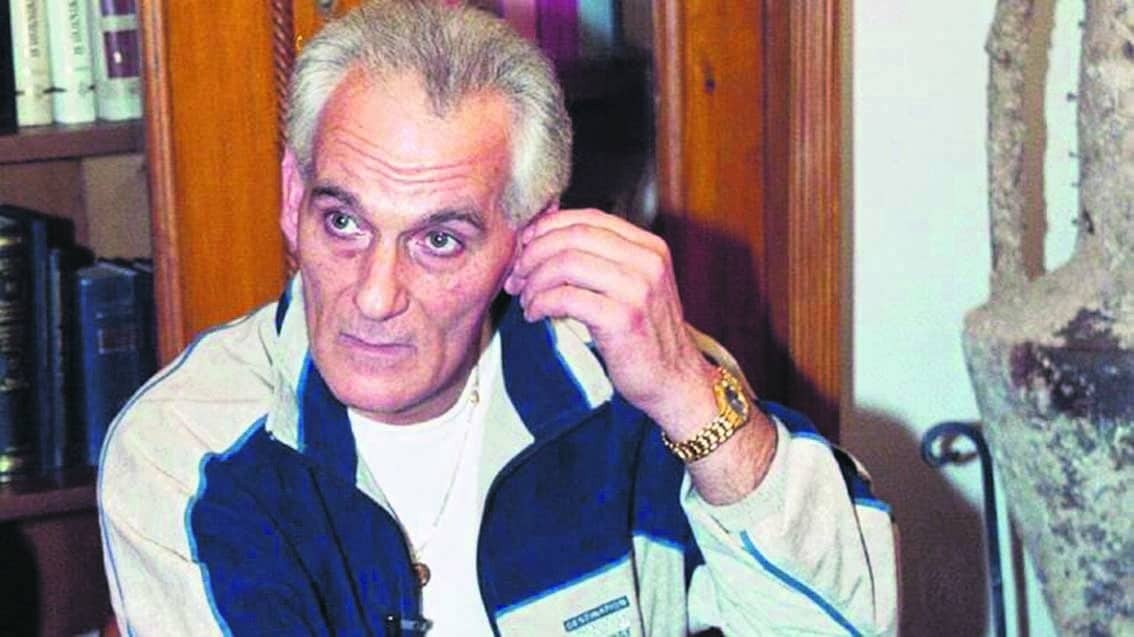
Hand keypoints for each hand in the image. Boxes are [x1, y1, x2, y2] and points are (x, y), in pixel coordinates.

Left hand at [503, 208, 715, 429]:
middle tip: (517, 275)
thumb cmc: (647, 336)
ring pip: (566, 263)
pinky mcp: (622, 318)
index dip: (549, 227)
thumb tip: (547, 237)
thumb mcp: (635, 286)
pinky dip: (540, 303)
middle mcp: (647, 262)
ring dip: (534, 280)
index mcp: (649, 247)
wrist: (675, 380)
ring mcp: (637, 289)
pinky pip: (565, 297)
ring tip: (526, 299)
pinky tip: (535, 315)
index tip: (526, 245)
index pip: (589, 218)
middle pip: (573, 236)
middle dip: (534, 253)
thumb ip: (603, 260)